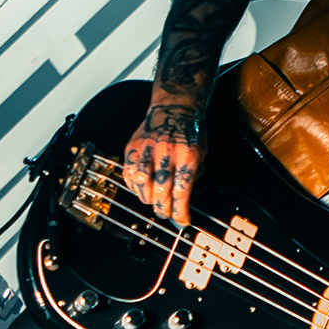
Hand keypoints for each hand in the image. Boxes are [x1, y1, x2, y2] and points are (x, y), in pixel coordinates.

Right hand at [122, 99, 203, 227]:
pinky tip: (141, 186)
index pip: (181, 192)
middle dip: (163, 209)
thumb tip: (182, 202)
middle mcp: (166, 152)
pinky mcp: (133, 146)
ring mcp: (147, 149)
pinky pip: (128, 172)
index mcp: (187, 155)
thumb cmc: (190, 131)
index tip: (182, 221)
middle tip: (166, 213)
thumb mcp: (201, 154)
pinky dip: (133, 185)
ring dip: (147, 198)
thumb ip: (192, 176)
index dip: (180, 212)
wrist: (175, 106)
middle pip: (160, 192)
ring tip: (153, 199)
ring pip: (141, 184)